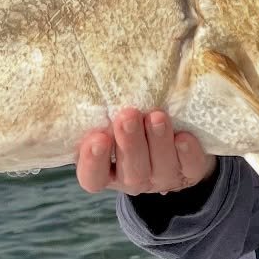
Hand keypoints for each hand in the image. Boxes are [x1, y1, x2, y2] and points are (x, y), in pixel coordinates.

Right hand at [75, 109, 215, 195]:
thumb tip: (68, 79)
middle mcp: (134, 179)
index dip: (92, 161)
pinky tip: (183, 137)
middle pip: (130, 172)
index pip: (93, 176)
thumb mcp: (113, 124)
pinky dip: (187, 153)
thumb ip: (102, 115)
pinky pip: (190, 167)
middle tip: (127, 115)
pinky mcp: (190, 173)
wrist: (179, 142)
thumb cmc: (135, 128)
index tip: (97, 138)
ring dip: (158, 142)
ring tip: (156, 117)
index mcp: (108, 172)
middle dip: (130, 143)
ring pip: (160, 167)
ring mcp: (164, 178)